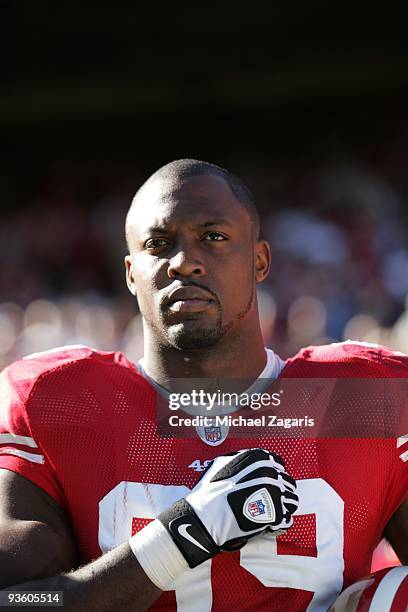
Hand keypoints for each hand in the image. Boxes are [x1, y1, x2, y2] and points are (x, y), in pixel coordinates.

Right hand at [158, 448, 297, 567]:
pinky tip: (269, 524)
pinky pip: (287, 519)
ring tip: (270, 513)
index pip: (279, 463)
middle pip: (287, 482)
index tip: (270, 482)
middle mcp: (271, 473)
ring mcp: (276, 494)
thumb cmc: (211, 491)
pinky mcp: (277, 515)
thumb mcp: (221, 463)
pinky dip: (280, 523)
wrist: (207, 516)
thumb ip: (240, 459)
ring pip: (291, 499)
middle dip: (280, 490)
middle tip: (268, 500)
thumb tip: (248, 460)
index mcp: (260, 458)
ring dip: (283, 506)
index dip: (274, 474)